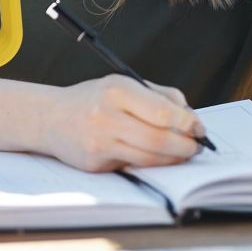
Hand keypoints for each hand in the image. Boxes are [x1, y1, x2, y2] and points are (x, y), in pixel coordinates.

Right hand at [42, 74, 204, 172]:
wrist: (51, 117)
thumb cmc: (95, 99)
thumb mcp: (123, 84)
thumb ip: (158, 96)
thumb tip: (190, 116)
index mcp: (116, 90)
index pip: (162, 111)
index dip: (187, 123)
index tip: (199, 128)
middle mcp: (106, 115)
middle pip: (159, 139)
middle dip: (185, 146)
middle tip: (197, 147)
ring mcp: (99, 142)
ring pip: (149, 158)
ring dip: (173, 159)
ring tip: (183, 153)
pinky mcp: (95, 163)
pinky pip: (133, 166)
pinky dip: (151, 164)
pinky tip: (157, 158)